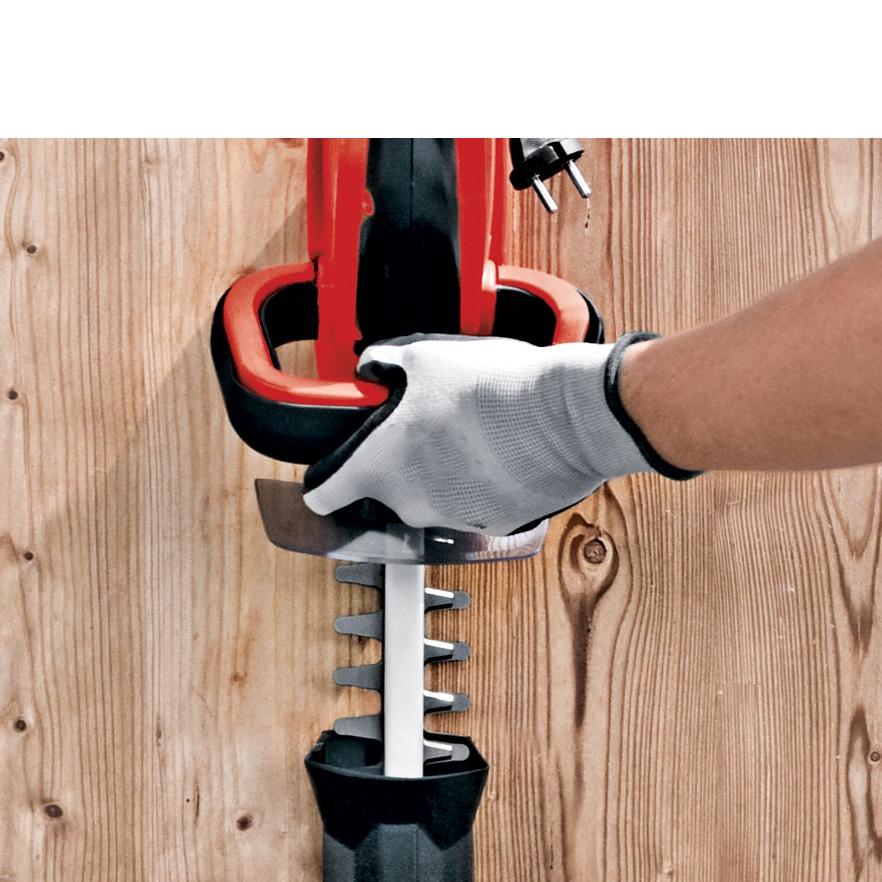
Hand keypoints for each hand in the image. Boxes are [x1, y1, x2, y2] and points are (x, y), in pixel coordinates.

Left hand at [301, 331, 686, 535]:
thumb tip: (373, 364)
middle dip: (400, 466)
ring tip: (473, 434)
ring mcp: (452, 518)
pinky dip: (482, 485)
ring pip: (434, 498)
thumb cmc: (494, 388)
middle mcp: (410, 502)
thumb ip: (387, 364)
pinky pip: (476, 504)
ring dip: (444, 474)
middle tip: (427, 431)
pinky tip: (501, 452)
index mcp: (380, 465)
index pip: (325, 496)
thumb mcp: (427, 356)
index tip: (318, 488)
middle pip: (387, 492)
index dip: (319, 488)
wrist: (564, 418)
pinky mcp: (494, 525)